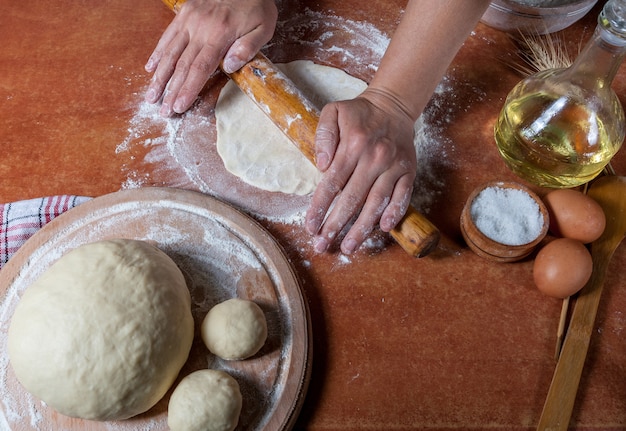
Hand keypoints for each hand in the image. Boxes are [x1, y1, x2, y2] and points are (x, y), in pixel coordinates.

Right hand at [144, 0, 276, 116]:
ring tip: (151, 96)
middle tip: (163, 111)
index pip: (200, 68)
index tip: (179, 106)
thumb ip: (247, 47)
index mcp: (220, 35)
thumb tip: (229, 67)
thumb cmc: (256, 5)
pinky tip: (150, 68)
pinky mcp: (184, 13)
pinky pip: (168, 36)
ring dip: (159, 76)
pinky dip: (157, 53)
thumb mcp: (263, 26)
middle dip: (171, 90)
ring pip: (170, 52)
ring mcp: (189, 20)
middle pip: (182, 65)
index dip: (188, 88)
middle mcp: (200, 28)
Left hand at [306, 88, 417, 254]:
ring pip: (376, 202)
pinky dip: (394, 213)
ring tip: (348, 247)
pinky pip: (403, 196)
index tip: (310, 227)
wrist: (394, 105)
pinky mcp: (409, 171)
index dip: (319, 208)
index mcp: (353, 145)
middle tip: (322, 245)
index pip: (331, 183)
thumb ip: (324, 135)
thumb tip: (321, 165)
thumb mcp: (333, 112)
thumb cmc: (359, 113)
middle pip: (352, 199)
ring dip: (362, 228)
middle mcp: (374, 157)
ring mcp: (394, 166)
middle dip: (335, 225)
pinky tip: (383, 229)